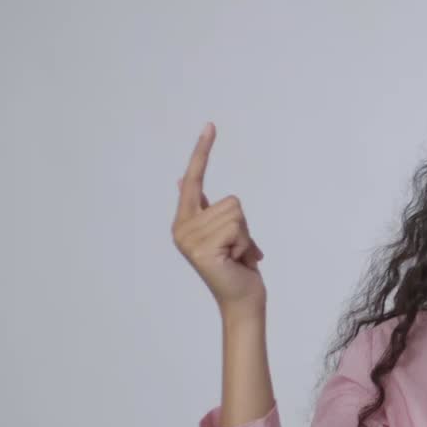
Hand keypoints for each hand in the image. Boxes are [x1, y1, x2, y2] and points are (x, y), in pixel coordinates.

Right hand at [171, 122, 266, 315]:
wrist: (242, 300)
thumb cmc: (236, 266)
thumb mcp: (221, 231)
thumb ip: (202, 207)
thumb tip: (180, 180)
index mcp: (185, 221)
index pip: (193, 179)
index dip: (202, 152)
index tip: (211, 126)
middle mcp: (182, 228)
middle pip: (231, 201)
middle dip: (243, 226)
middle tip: (237, 249)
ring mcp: (190, 240)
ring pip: (236, 214)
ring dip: (246, 237)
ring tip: (236, 255)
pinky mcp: (202, 250)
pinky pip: (238, 229)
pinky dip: (246, 245)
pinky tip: (237, 261)